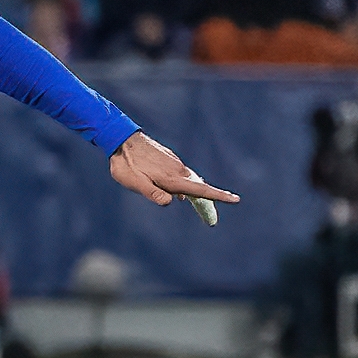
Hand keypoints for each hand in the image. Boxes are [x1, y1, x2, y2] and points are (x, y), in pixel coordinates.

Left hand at [110, 130, 239, 219]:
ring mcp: (174, 163)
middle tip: (210, 218)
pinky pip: (181, 174)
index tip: (235, 199)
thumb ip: (152, 193)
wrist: (122, 139)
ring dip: (191, 192)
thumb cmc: (126, 165)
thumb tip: (170, 202)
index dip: (218, 196)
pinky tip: (174, 190)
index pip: (200, 189)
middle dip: (207, 199)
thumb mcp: (135, 183)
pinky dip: (183, 183)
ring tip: (189, 203)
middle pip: (198, 187)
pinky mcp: (170, 158)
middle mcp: (177, 170)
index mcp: (171, 178)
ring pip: (188, 180)